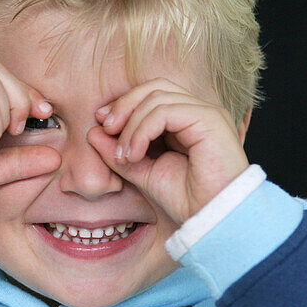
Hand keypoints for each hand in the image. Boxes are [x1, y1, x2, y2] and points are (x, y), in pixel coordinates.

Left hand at [86, 78, 249, 225]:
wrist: (212, 219)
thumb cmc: (187, 200)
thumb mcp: (143, 173)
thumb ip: (119, 152)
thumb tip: (93, 131)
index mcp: (187, 121)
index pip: (152, 94)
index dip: (124, 104)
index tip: (101, 125)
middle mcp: (199, 112)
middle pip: (154, 87)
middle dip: (124, 105)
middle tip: (105, 128)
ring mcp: (207, 113)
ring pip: (158, 97)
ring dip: (131, 125)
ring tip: (123, 155)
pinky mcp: (210, 120)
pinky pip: (166, 111)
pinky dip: (142, 130)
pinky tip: (135, 154)